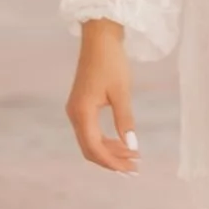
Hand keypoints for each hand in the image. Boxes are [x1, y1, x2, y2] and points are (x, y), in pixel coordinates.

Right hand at [66, 18, 139, 173]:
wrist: (99, 39)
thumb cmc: (111, 62)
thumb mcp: (121, 92)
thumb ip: (125, 120)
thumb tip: (132, 146)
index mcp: (82, 112)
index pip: (94, 147)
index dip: (112, 162)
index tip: (131, 169)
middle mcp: (74, 114)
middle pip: (90, 149)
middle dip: (112, 161)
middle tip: (134, 168)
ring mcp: (75, 110)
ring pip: (90, 141)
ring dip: (110, 151)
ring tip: (133, 156)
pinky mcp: (80, 106)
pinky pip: (90, 131)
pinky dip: (105, 140)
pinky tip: (122, 142)